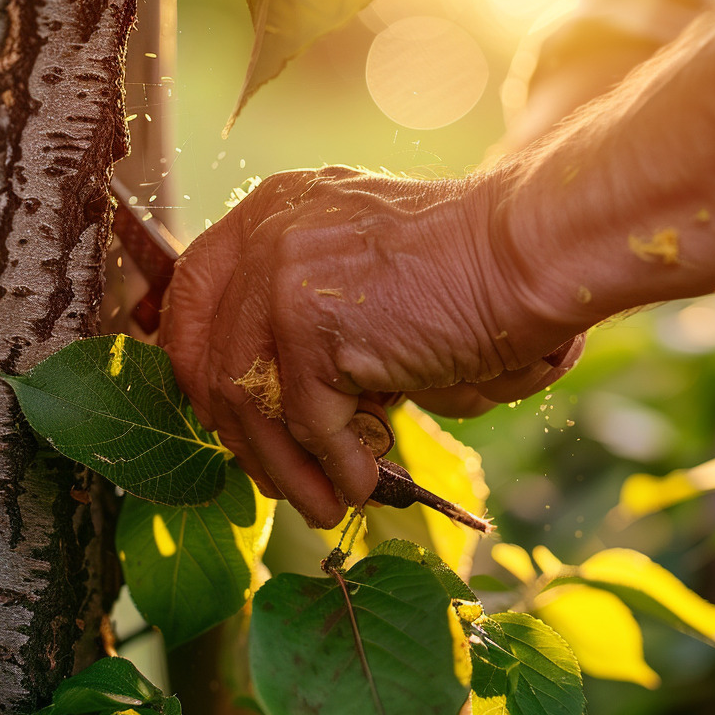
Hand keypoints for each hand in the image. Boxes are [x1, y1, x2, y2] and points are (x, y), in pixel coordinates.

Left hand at [161, 166, 580, 525]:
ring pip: (249, 400)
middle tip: (271, 476)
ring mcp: (282, 279)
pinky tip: (359, 482)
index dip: (195, 365)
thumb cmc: (458, 269)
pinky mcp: (311, 327)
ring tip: (319, 503)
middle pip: (209, 355)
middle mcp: (265, 237)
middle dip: (237, 433)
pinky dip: (334, 464)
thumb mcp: (355, 265)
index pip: (194, 294)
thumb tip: (267, 402)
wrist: (519, 255)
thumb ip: (303, 305)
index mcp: (270, 212)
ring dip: (284, 466)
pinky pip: (308, 421)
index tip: (219, 417)